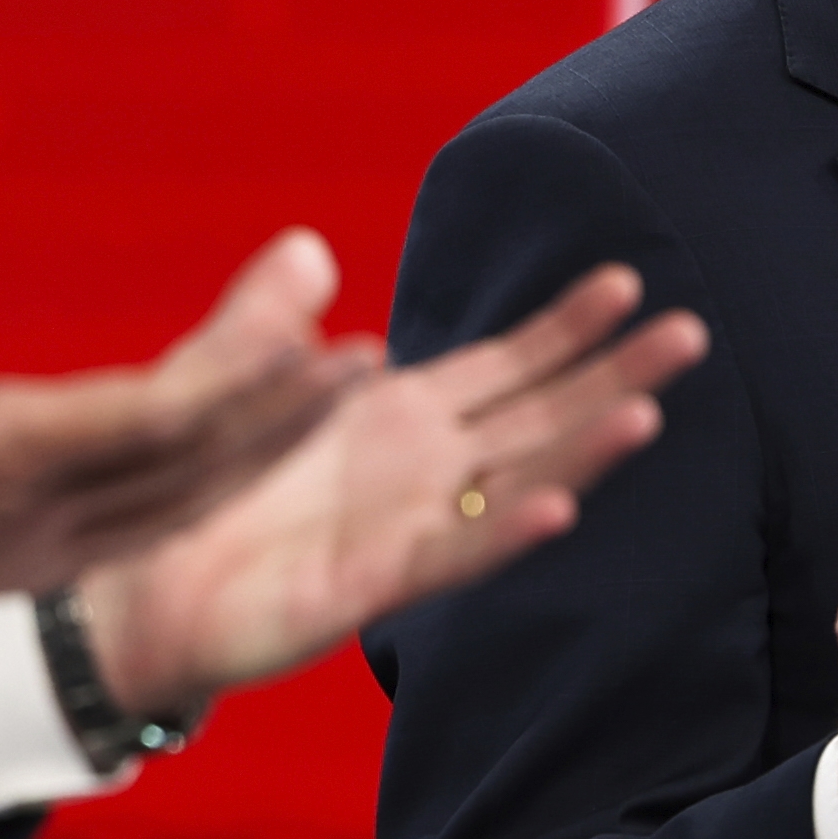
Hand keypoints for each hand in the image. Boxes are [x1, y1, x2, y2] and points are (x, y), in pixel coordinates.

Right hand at [0, 231, 371, 644]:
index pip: (158, 418)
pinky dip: (216, 488)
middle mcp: (41, 515)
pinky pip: (153, 529)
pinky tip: (250, 460)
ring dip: (265, 452)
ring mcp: (43, 551)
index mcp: (2, 457)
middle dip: (288, 415)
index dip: (250, 382)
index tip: (323, 341)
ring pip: (184, 503)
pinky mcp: (33, 568)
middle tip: (370, 359)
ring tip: (333, 398)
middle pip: (196, 466)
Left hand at [76, 266, 707, 719]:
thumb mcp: (231, 383)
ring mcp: (408, 526)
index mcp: (400, 415)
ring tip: (647, 411)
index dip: (565, 325)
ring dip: (583, 450)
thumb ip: (269, 316)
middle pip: (540, 414)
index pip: (505, 362)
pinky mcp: (374, 582)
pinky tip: (559, 505)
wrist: (145, 591)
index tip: (627, 280)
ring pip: (518, 480)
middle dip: (613, 373)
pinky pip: (456, 554)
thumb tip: (308, 247)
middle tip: (692, 332)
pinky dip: (508, 529)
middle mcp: (423, 469)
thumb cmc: (201, 496)